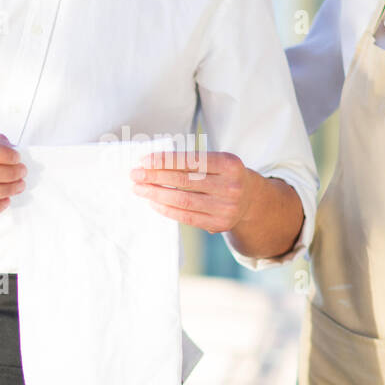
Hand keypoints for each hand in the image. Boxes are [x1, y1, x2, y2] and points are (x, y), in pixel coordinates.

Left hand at [130, 150, 256, 232]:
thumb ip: (190, 161)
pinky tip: (152, 202)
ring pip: (182, 201)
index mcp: (229, 164)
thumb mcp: (216, 160)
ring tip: (138, 188)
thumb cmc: (223, 175)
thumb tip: (151, 163)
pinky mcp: (219, 224)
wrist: (249, 199)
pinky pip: (186, 217)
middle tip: (134, 174)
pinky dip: (165, 209)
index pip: (191, 161)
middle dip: (155, 177)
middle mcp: (230, 186)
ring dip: (155, 194)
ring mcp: (226, 208)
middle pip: (184, 181)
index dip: (166, 161)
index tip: (144, 160)